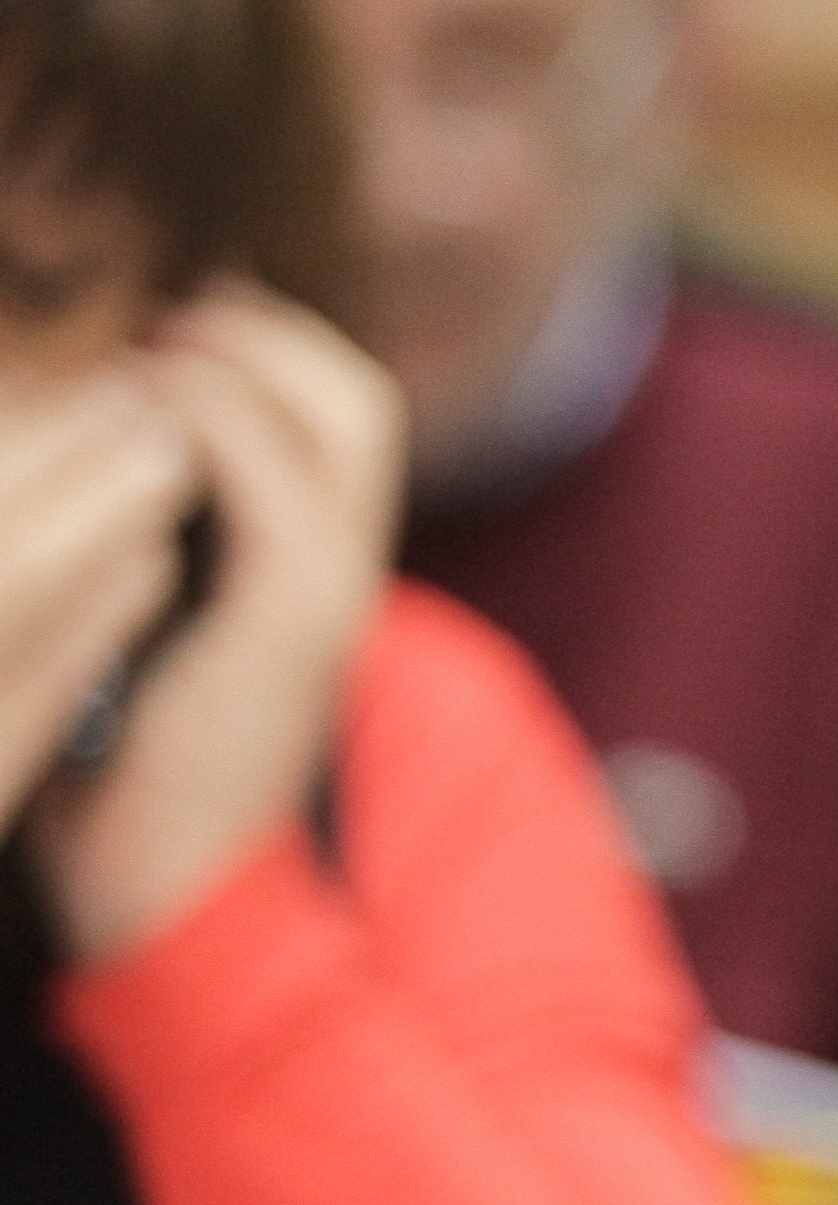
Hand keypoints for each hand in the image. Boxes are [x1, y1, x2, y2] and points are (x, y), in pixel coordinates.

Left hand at [24, 283, 405, 963]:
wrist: (171, 881)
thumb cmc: (134, 770)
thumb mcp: (161, 638)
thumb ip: (161, 558)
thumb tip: (109, 466)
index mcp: (322, 577)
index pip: (343, 422)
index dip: (268, 352)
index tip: (170, 329)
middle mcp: (352, 573)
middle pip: (361, 400)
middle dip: (258, 333)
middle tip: (161, 323)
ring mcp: (336, 589)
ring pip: (339, 411)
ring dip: (228, 359)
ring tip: (144, 359)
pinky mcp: (294, 610)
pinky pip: (262, 469)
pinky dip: (202, 416)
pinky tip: (135, 418)